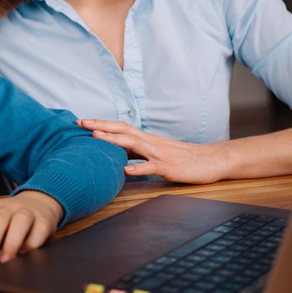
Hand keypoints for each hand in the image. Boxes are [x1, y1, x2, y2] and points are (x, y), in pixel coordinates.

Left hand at [0, 190, 62, 269]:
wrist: (39, 201)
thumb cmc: (10, 215)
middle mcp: (8, 208)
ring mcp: (27, 212)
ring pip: (20, 222)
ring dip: (12, 242)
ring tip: (4, 260)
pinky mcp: (44, 220)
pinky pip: (39, 228)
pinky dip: (33, 242)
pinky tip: (26, 253)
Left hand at [77, 119, 228, 183]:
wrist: (210, 160)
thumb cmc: (182, 157)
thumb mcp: (156, 152)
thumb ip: (137, 151)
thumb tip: (116, 152)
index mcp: (146, 139)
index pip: (120, 127)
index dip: (101, 124)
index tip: (81, 122)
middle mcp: (150, 143)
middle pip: (123, 130)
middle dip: (100, 126)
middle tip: (80, 123)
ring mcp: (159, 154)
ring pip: (134, 144)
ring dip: (114, 141)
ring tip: (96, 138)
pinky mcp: (169, 168)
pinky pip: (152, 167)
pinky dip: (138, 168)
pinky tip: (125, 171)